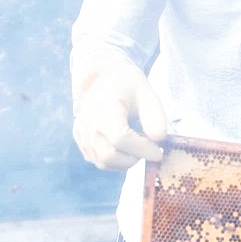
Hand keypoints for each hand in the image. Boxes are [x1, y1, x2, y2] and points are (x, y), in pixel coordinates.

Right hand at [72, 50, 169, 170]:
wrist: (102, 78)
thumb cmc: (127, 85)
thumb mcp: (146, 94)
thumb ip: (155, 115)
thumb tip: (159, 139)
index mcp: (103, 108)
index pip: (120, 139)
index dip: (142, 149)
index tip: (159, 151)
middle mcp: (88, 124)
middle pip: (110, 155)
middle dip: (134, 157)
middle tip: (148, 148)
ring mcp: (81, 134)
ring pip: (104, 163)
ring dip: (125, 161)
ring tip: (138, 145)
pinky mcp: (81, 142)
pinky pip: (99, 161)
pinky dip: (116, 161)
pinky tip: (126, 147)